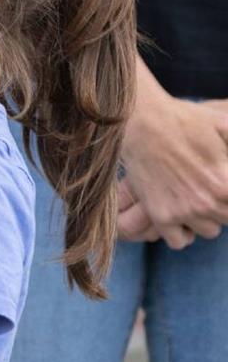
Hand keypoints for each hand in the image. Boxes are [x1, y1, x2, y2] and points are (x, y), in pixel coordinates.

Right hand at [118, 97, 227, 248]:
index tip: (220, 184)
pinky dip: (181, 232)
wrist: (142, 122)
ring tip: (195, 198)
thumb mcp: (225, 127)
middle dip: (223, 206)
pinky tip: (179, 212)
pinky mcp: (160, 215)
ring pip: (208, 231)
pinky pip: (179, 241)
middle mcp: (209, 201)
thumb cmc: (185, 121)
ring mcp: (183, 211)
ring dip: (205, 218)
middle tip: (209, 188)